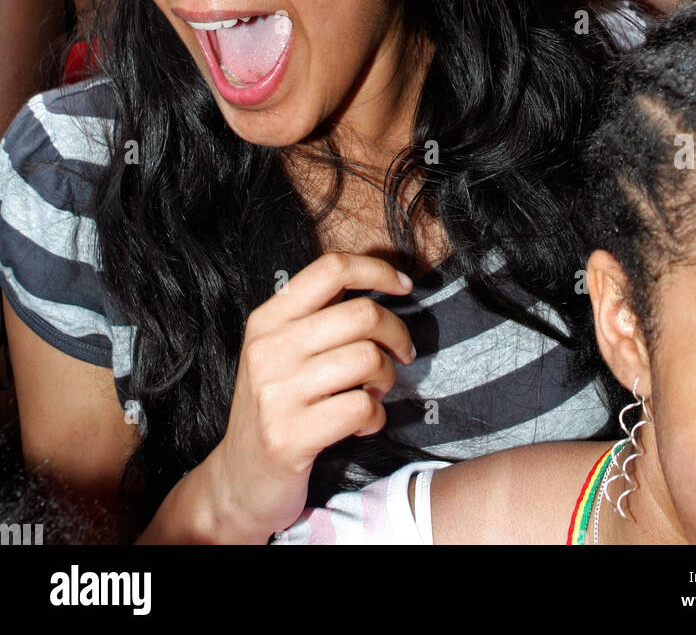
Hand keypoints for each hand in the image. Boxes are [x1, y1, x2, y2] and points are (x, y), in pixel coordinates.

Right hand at [202, 253, 414, 542]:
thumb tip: (380, 282)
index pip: (331, 269)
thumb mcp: (281, 352)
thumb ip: (318, 317)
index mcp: (267, 320)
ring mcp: (275, 393)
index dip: (376, 270)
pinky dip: (376, 416)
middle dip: (397, 333)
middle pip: (362, 313)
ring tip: (375, 393)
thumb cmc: (275, 408)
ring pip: (369, 359)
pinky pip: (362, 407)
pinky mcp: (289, 436)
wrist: (237, 481)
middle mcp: (268, 349)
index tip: (403, 286)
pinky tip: (364, 424)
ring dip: (387, 378)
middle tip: (401, 354)